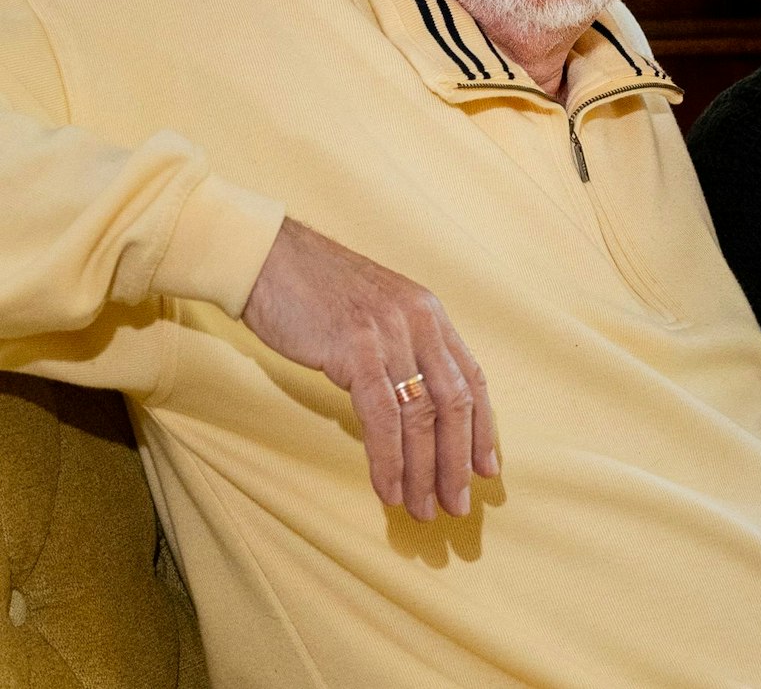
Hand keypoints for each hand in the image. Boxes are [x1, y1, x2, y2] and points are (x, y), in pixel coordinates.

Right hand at [243, 218, 498, 519]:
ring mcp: (390, 335)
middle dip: (458, 461)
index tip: (486, 469)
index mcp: (430, 314)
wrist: (265, 259)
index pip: (472, 379)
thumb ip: (402, 348)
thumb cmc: (313, 291)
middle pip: (455, 404)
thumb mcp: (376, 312)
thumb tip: (417, 407)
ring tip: (422, 509)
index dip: (482, 428)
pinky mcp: (356, 349)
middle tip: (458, 504)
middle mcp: (420, 323)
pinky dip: (389, 460)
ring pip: (422, 416)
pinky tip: (388, 489)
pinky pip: (383, 418)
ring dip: (424, 472)